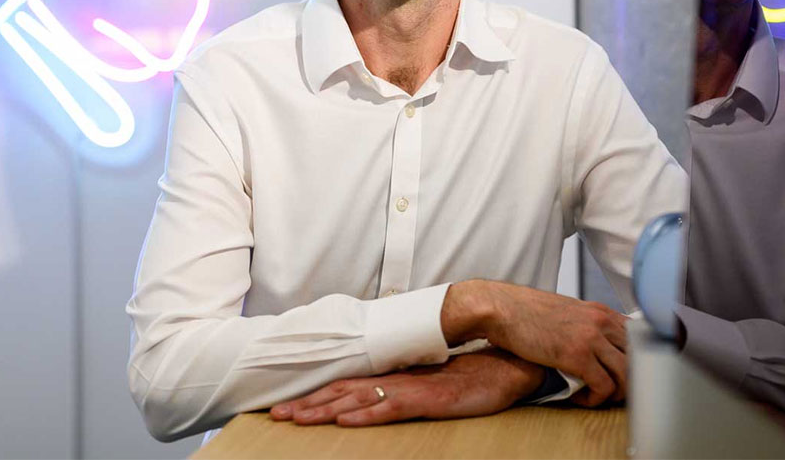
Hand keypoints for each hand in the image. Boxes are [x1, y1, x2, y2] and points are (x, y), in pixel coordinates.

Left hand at [269, 349, 544, 425]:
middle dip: (309, 404)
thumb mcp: (432, 382)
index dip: (318, 396)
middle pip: (344, 391)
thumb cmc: (472, 375)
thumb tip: (380, 391)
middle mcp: (397, 379)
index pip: (348, 385)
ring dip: (326, 409)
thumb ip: (406, 385)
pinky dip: (366, 414)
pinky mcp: (429, 400)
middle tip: (277, 415)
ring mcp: (412, 389)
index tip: (290, 406)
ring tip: (298, 418)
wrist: (507, 363)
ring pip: (359, 399)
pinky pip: (391, 408)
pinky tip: (346, 421)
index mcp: (396, 377)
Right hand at [441, 280, 627, 405]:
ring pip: (626, 375)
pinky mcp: (577, 356)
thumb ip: (586, 325)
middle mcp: (601, 322)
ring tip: (595, 397)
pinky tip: (579, 398)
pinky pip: (603, 387)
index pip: (637, 338)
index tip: (622, 375)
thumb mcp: (565, 311)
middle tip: (611, 391)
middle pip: (637, 357)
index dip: (634, 360)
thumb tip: (597, 346)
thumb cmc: (526, 312)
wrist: (501, 308)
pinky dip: (594, 399)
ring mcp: (591, 338)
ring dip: (614, 393)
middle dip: (629, 380)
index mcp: (599, 311)